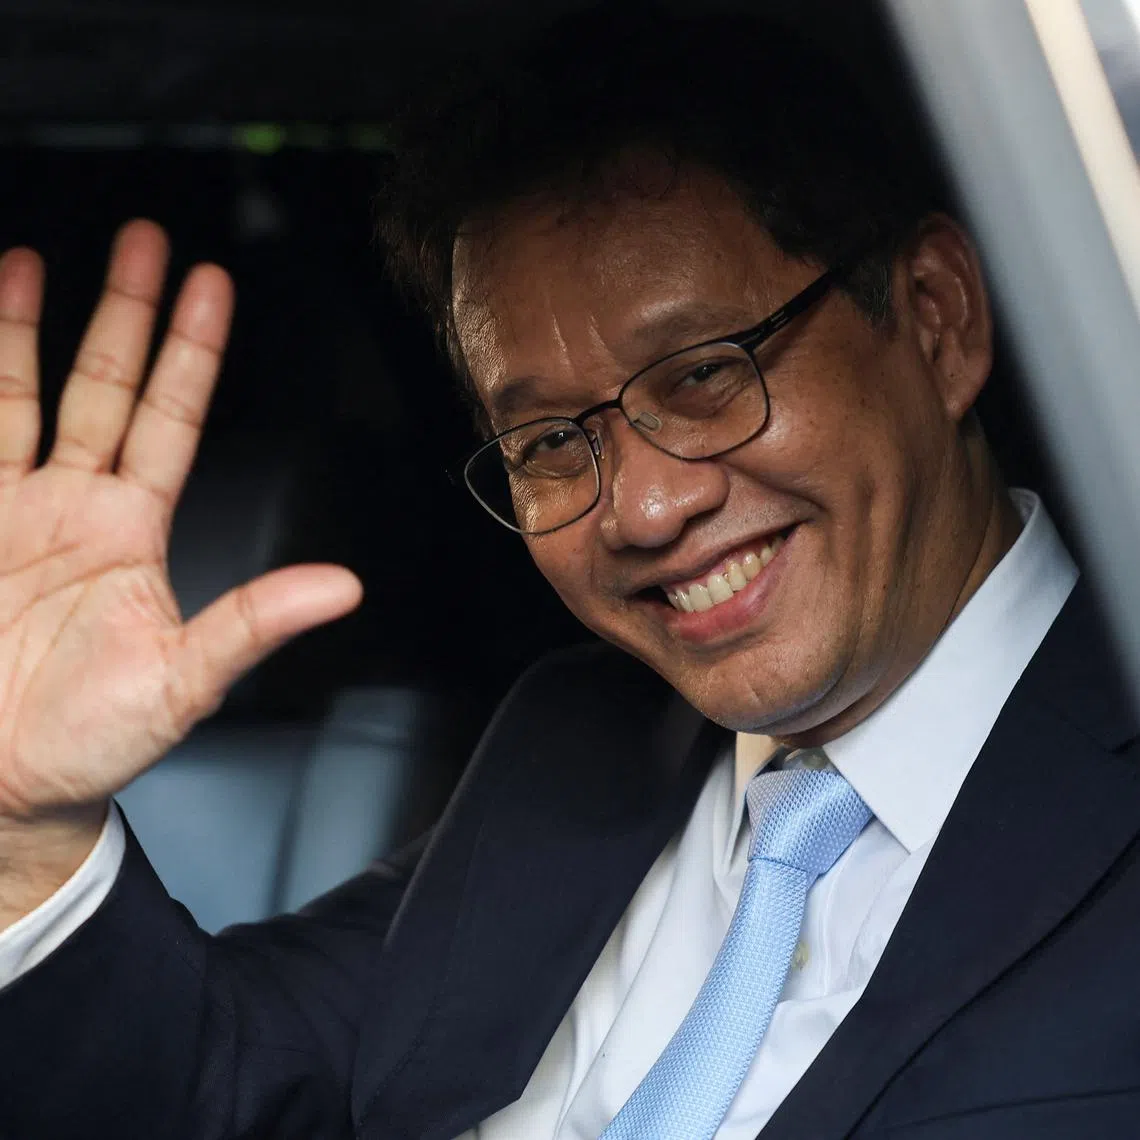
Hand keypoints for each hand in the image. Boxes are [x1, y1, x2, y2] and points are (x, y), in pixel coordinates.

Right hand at [0, 221, 362, 826]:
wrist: (3, 780)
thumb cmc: (94, 739)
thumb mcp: (185, 679)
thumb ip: (255, 623)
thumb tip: (341, 589)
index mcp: (133, 531)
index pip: (172, 419)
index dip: (193, 353)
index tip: (212, 287)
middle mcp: (76, 506)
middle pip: (104, 386)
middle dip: (126, 314)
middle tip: (147, 242)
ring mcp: (12, 510)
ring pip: (24, 396)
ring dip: (32, 329)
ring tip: (36, 261)